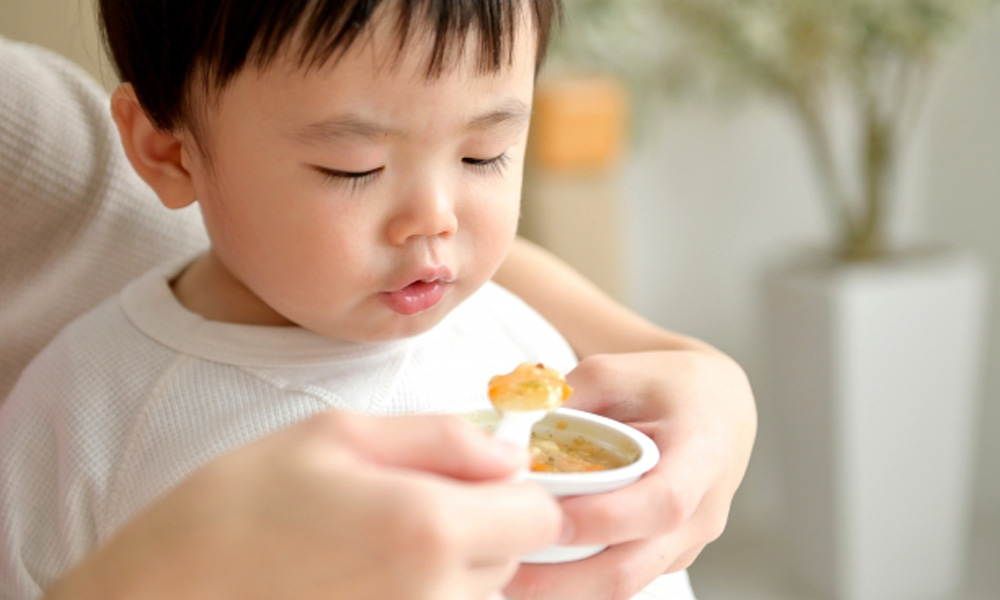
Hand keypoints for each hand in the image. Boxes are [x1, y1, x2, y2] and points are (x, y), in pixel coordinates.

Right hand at [46, 412, 562, 599]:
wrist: (165, 593)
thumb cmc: (241, 504)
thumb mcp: (338, 434)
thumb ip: (441, 437)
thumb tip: (508, 453)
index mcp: (430, 528)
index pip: (541, 516)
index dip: (517, 490)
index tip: (477, 477)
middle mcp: (437, 596)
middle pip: (515, 557)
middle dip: (485, 524)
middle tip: (411, 502)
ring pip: (483, 594)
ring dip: (456, 566)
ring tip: (377, 544)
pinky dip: (426, 593)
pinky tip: (367, 576)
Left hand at [505, 350, 756, 598]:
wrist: (715, 406)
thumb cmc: (664, 385)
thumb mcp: (614, 372)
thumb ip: (565, 401)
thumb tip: (507, 436)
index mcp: (701, 452)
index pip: (662, 502)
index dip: (605, 518)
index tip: (549, 517)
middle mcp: (703, 509)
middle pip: (635, 567)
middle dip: (564, 578)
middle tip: (504, 565)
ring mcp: (687, 542)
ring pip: (623, 584)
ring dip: (563, 587)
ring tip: (506, 573)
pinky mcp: (667, 557)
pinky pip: (620, 579)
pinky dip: (575, 581)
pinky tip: (532, 569)